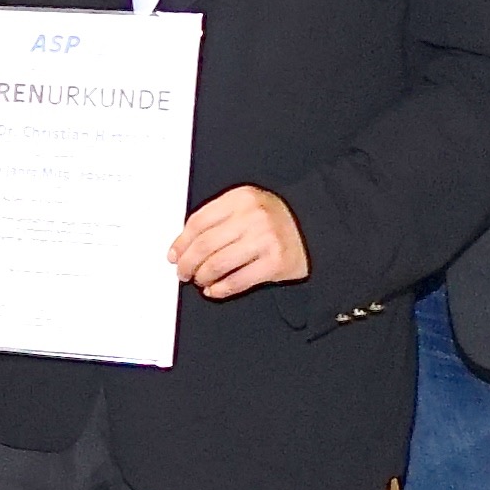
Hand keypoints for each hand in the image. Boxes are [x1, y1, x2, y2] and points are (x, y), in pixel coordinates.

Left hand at [171, 186, 308, 297]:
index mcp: (241, 199)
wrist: (315, 229)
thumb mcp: (246, 206)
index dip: (181, 242)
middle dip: (187, 263)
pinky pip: (237, 281)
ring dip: (202, 277)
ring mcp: (265, 240)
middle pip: (204, 245)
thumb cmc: (274, 220)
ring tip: (200, 280)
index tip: (174, 255)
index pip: (198, 222)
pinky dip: (220, 289)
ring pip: (217, 264)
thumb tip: (182, 246)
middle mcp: (253, 217)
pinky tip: (214, 290)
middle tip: (183, 272)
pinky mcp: (276, 263)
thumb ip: (217, 219)